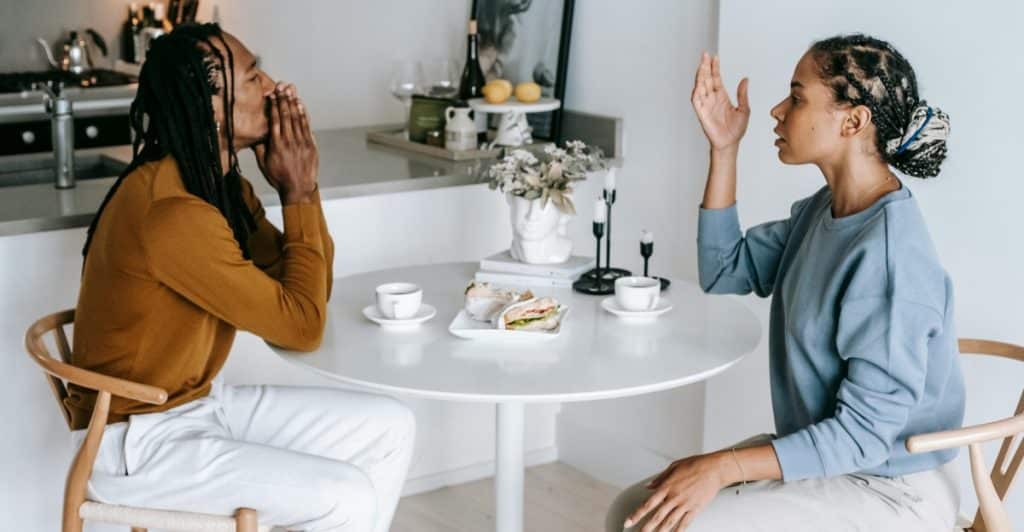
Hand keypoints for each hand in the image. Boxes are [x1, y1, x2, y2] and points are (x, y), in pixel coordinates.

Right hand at [252, 82, 318, 203]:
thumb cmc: (279, 177)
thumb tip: (254, 132)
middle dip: (284, 99)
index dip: (274, 105)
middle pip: (286, 115)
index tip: (272, 94)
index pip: (275, 119)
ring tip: (290, 90)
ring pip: (297, 118)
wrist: (298, 189)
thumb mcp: (263, 163)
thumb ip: (259, 146)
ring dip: (294, 103)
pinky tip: (301, 105)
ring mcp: (302, 142)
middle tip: (281, 86)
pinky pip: (307, 126)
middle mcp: (289, 141)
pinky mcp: (311, 145)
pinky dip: (304, 114)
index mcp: (276, 145)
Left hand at [625, 452, 730, 530]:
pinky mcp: (695, 509)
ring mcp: (685, 504)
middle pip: (657, 516)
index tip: (628, 522)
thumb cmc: (695, 464)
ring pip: (669, 522)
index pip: (648, 504)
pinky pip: (685, 523)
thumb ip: (659, 478)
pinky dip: (678, 531)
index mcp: (667, 486)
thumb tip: (648, 486)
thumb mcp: (673, 467)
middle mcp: (674, 497)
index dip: (636, 514)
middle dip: (645, 527)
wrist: (715, 469)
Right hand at [691, 52, 749, 151]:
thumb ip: (743, 95)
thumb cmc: (737, 129)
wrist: (730, 143)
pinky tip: (698, 84)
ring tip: (701, 65)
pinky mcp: (702, 114)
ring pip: (701, 87)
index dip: (715, 67)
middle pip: (707, 79)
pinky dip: (696, 93)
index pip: (716, 78)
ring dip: (700, 76)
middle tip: (705, 55)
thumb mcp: (744, 109)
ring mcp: (706, 105)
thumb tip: (745, 79)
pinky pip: (696, 101)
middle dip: (705, 67)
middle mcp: (712, 98)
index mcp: (722, 96)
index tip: (714, 56)